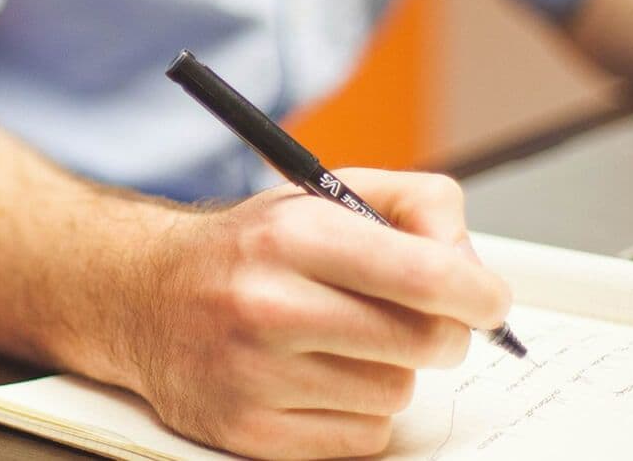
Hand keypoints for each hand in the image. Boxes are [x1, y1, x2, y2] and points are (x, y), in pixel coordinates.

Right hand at [113, 169, 510, 458]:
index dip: (479, 293)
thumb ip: (414, 206)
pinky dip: (357, 413)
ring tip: (343, 343)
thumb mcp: (323, 195)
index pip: (424, 275)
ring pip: (395, 393)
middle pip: (423, 342)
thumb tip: (472, 265)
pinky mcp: (249, 432)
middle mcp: (268, 305)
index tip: (488, 301)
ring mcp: (255, 375)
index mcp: (291, 235)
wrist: (143, 296)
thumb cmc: (249, 249)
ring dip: (389, 371)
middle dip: (441, 332)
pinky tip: (320, 379)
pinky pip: (362, 438)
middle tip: (419, 320)